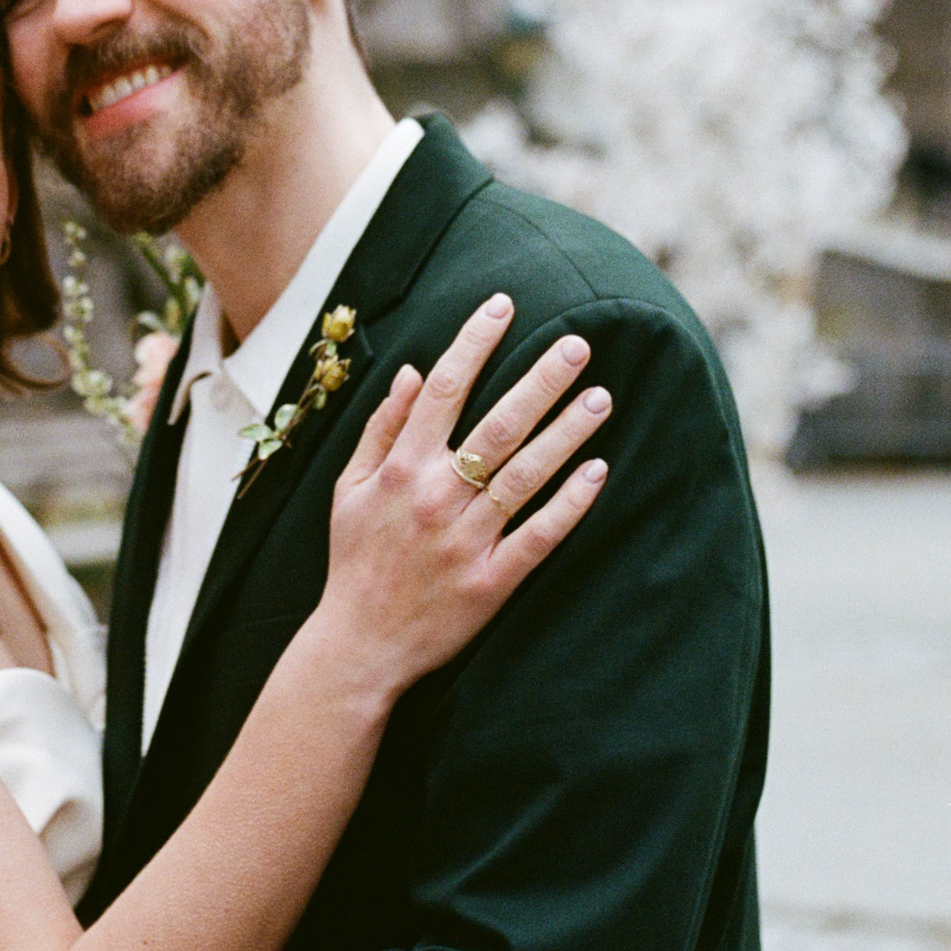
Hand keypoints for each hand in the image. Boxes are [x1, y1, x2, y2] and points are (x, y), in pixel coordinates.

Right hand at [318, 294, 608, 699]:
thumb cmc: (354, 559)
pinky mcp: (492, 581)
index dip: (474, 343)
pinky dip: (570, 503)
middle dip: (539, 380)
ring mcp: (467, 540)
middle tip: (579, 345)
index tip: (503, 306)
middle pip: (497, 425)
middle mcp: (436, 497)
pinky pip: (539, 536)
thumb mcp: (349, 488)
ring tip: (601, 396)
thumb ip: (381, 428)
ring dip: (566, 432)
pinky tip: (598, 470)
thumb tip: (410, 371)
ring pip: (526, 475)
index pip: (443, 390)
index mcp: (401, 469)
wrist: (358, 645)